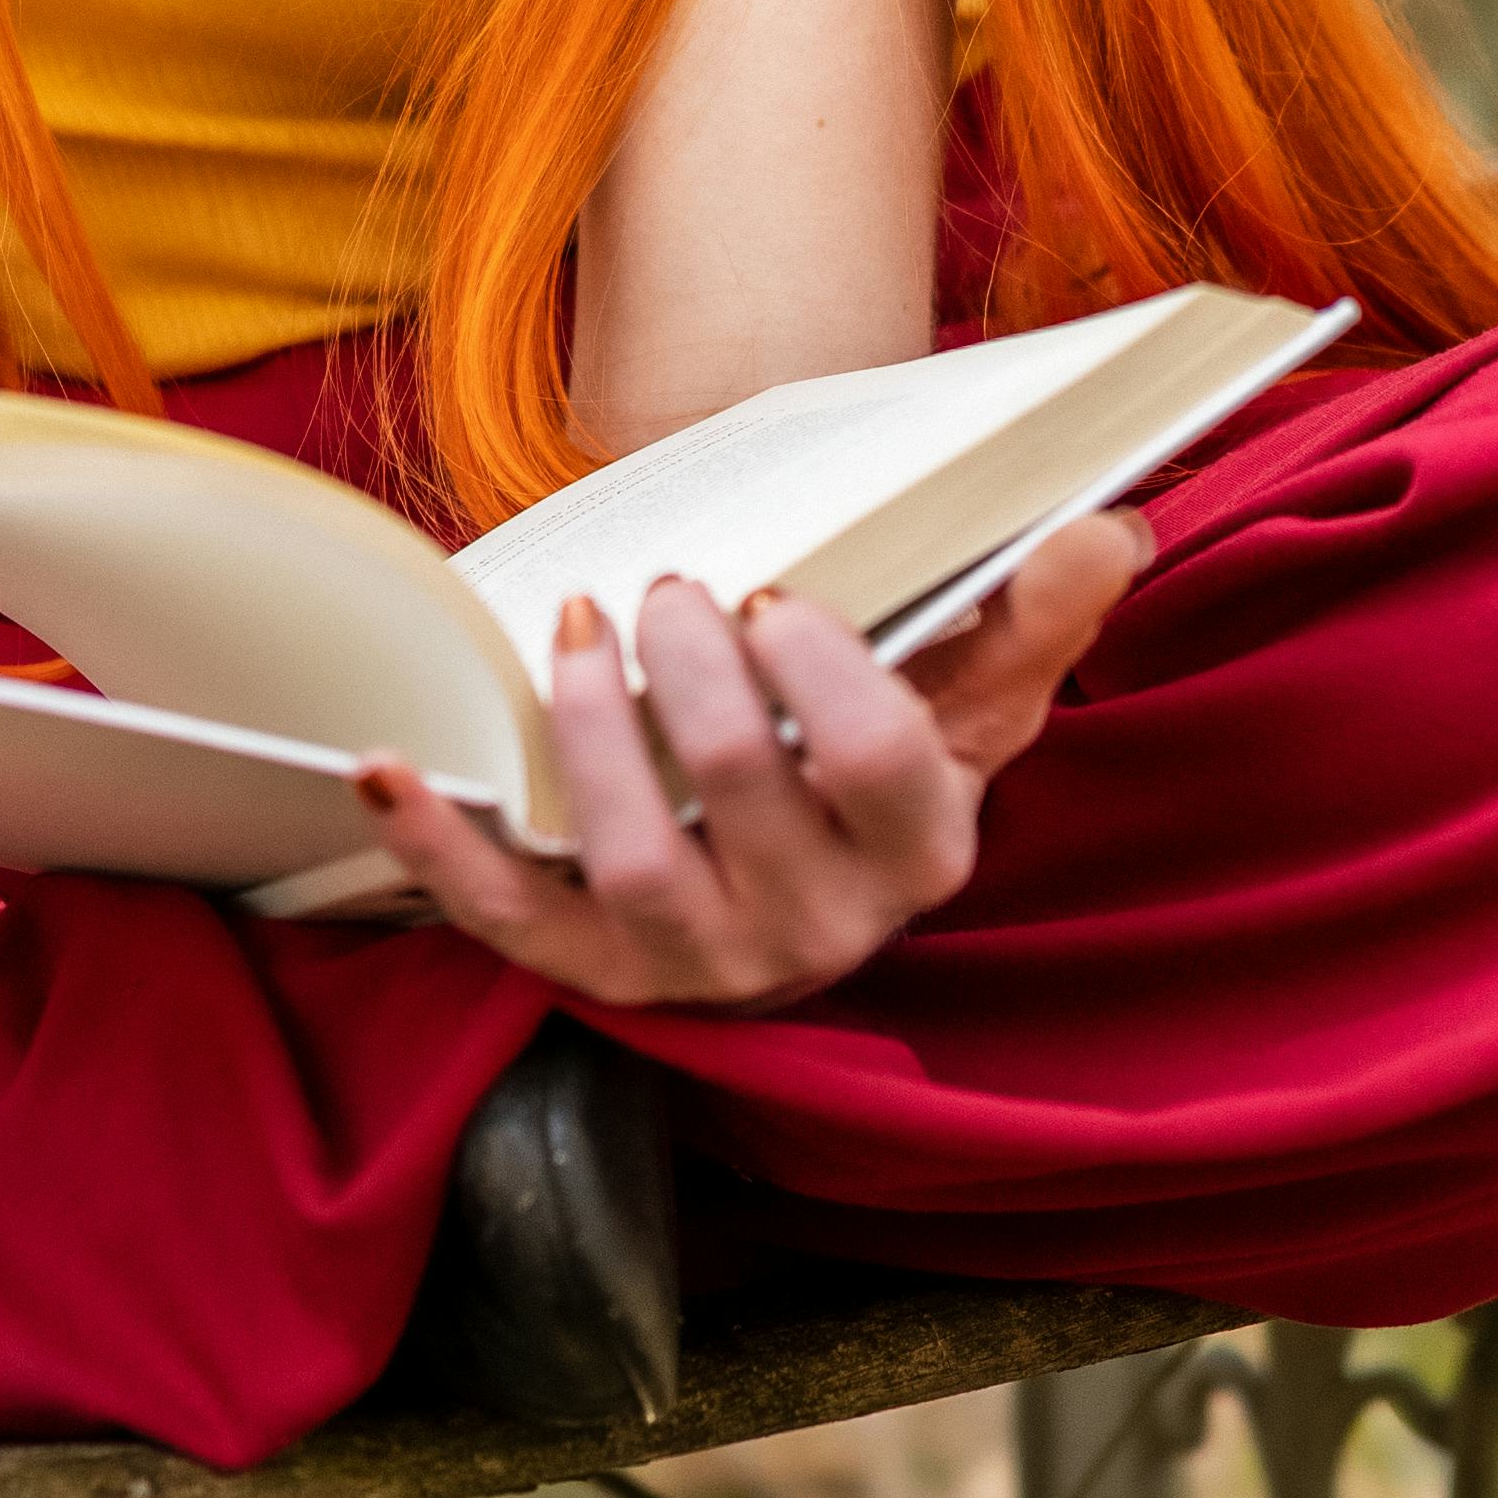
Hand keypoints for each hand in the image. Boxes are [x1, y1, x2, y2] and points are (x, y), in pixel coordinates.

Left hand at [344, 505, 1148, 1007]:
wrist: (792, 882)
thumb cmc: (878, 768)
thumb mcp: (971, 701)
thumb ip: (1034, 616)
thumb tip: (1109, 528)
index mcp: (918, 856)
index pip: (881, 769)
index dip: (824, 678)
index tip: (778, 597)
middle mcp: (814, 928)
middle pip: (742, 792)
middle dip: (693, 673)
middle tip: (665, 588)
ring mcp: (696, 960)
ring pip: (633, 860)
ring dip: (587, 732)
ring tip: (574, 630)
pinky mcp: (591, 969)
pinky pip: (505, 918)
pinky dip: (438, 845)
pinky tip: (387, 765)